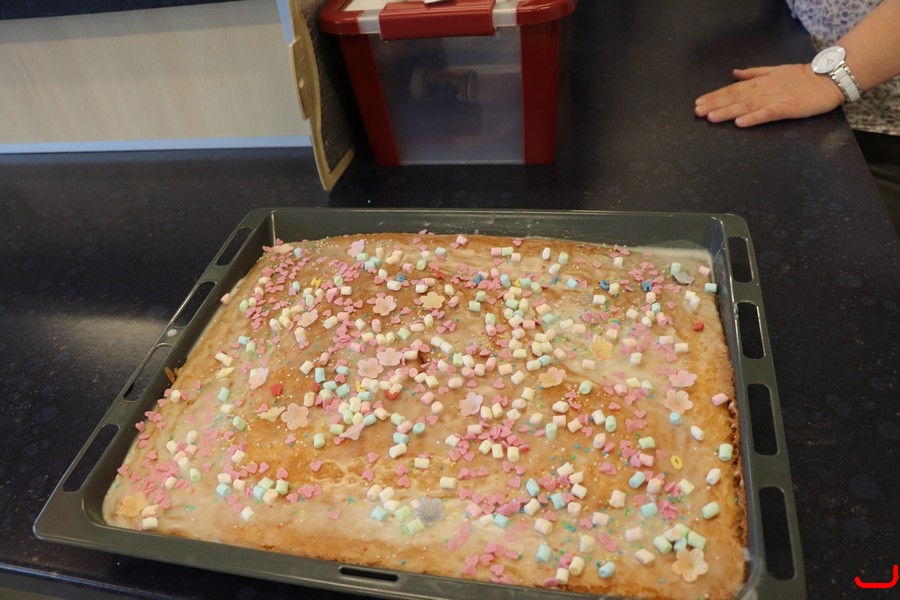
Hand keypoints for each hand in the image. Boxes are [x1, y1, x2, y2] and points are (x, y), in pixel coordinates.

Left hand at [694, 64, 844, 126]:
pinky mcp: (788, 107)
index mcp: (761, 82)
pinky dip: (753, 118)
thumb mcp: (775, 70)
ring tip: (711, 117)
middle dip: (715, 104)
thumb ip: (754, 73)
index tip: (699, 103)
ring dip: (728, 111)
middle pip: (735, 97)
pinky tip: (740, 123)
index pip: (733, 89)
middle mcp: (764, 90)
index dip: (715, 96)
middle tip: (697, 112)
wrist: (830, 78)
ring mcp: (776, 98)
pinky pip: (768, 113)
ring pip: (747, 105)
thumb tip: (734, 73)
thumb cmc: (803, 76)